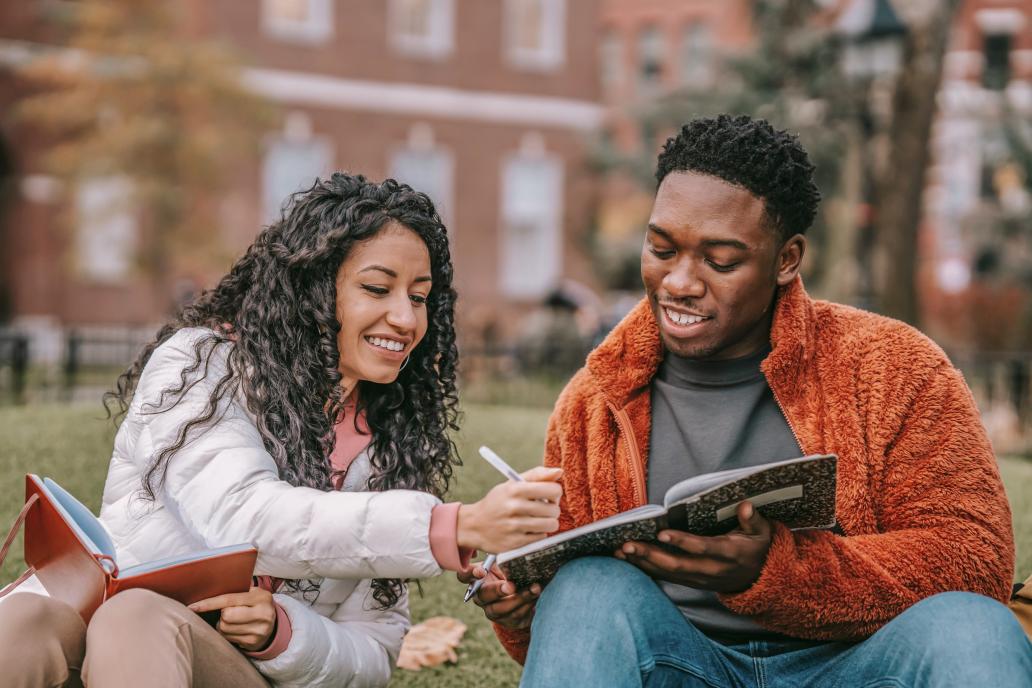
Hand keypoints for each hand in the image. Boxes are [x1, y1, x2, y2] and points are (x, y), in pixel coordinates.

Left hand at [189, 586, 277, 651]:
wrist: (273, 623)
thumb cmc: (256, 604)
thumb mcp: (253, 593)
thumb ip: (237, 590)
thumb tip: (208, 590)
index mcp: (261, 597)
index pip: (229, 600)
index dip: (209, 603)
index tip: (193, 607)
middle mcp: (263, 614)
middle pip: (226, 616)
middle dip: (222, 614)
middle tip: (227, 611)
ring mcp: (259, 631)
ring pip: (224, 628)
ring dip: (222, 624)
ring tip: (232, 620)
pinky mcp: (252, 643)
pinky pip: (228, 638)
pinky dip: (227, 633)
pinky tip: (235, 629)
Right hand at [456, 466, 562, 552]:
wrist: (474, 525)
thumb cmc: (498, 502)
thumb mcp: (512, 483)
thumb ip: (537, 475)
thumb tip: (559, 471)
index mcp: (516, 489)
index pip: (553, 490)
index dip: (555, 493)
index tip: (549, 495)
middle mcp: (515, 507)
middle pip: (554, 510)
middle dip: (552, 509)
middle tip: (543, 508)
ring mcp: (515, 526)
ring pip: (551, 525)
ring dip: (548, 522)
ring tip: (538, 519)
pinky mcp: (516, 543)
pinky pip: (542, 538)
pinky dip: (539, 534)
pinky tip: (529, 529)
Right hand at [458, 562, 539, 629]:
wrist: (521, 596)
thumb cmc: (508, 574)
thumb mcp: (504, 564)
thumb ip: (503, 559)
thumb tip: (513, 551)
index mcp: (476, 579)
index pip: (464, 576)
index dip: (470, 574)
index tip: (481, 571)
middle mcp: (480, 597)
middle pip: (484, 595)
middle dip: (498, 590)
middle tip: (511, 585)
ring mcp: (491, 611)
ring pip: (501, 608)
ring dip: (519, 598)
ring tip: (534, 588)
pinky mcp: (505, 621)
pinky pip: (515, 615)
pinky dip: (527, 604)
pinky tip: (536, 594)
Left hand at [615, 501, 771, 592]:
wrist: (758, 579)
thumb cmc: (756, 548)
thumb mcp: (762, 533)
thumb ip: (753, 519)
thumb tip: (745, 505)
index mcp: (728, 554)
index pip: (702, 548)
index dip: (682, 542)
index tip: (662, 532)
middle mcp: (711, 569)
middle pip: (677, 565)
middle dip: (650, 555)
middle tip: (627, 544)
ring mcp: (699, 579)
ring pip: (667, 573)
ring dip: (642, 562)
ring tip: (619, 551)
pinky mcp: (691, 581)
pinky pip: (666, 577)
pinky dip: (646, 569)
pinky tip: (627, 560)